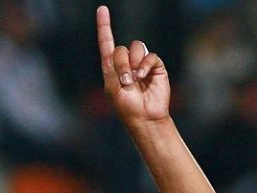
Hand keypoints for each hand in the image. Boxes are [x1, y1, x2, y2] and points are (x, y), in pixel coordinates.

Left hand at [97, 5, 169, 122]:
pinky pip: (150, 55)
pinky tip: (143, 76)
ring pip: (136, 48)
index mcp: (111, 68)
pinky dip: (145, 64)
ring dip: (133, 63)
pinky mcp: (155, 66)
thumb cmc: (126, 106)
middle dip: (122, 64)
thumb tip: (132, 56)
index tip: (102, 9)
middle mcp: (125, 63)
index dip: (104, 26)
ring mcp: (140, 64)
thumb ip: (117, 67)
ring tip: (135, 79)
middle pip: (121, 48)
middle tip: (126, 81)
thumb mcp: (114, 87)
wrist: (144, 117)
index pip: (107, 43)